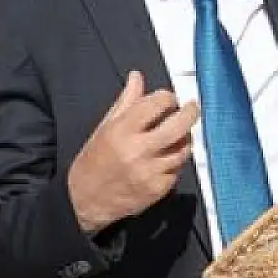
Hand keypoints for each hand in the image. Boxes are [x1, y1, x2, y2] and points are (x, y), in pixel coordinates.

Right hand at [67, 72, 200, 233]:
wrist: (85, 200)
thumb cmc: (93, 161)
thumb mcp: (105, 127)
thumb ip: (126, 102)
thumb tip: (137, 77)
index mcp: (122, 131)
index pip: (157, 104)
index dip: (167, 97)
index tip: (168, 98)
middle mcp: (138, 151)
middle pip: (178, 126)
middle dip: (190, 113)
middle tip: (191, 108)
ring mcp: (150, 172)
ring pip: (182, 149)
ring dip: (184, 139)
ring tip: (176, 135)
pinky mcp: (158, 189)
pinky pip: (177, 170)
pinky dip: (175, 162)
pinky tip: (164, 159)